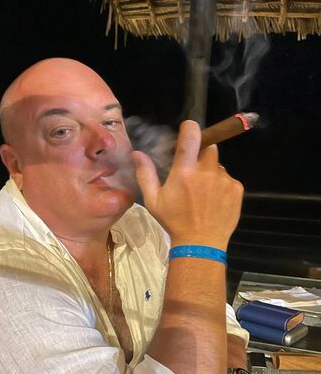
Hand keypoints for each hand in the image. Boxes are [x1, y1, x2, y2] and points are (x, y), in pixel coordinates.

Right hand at [132, 120, 243, 249]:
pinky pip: (228, 179)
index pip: (191, 136)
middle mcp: (206, 172)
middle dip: (201, 155)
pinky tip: (214, 201)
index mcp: (185, 172)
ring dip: (211, 172)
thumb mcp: (153, 201)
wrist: (201, 244)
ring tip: (204, 193)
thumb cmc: (174, 222)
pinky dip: (221, 185)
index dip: (190, 128)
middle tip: (193, 174)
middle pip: (208, 148)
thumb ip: (145, 174)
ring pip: (218, 165)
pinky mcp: (236, 189)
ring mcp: (224, 180)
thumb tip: (137, 153)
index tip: (189, 130)